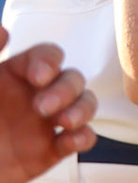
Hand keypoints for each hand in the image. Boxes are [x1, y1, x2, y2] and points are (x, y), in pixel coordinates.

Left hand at [0, 28, 97, 182]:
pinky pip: (81, 138)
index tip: (40, 76)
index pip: (45, 56)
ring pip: (84, 104)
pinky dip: (84, 137)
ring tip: (65, 122)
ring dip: (83, 109)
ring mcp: (44, 123)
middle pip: (71, 78)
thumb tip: (3, 30)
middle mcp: (34, 95)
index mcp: (12, 76)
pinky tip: (70, 141)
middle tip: (44, 107)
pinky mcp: (50, 151)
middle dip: (66, 89)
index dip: (49, 61)